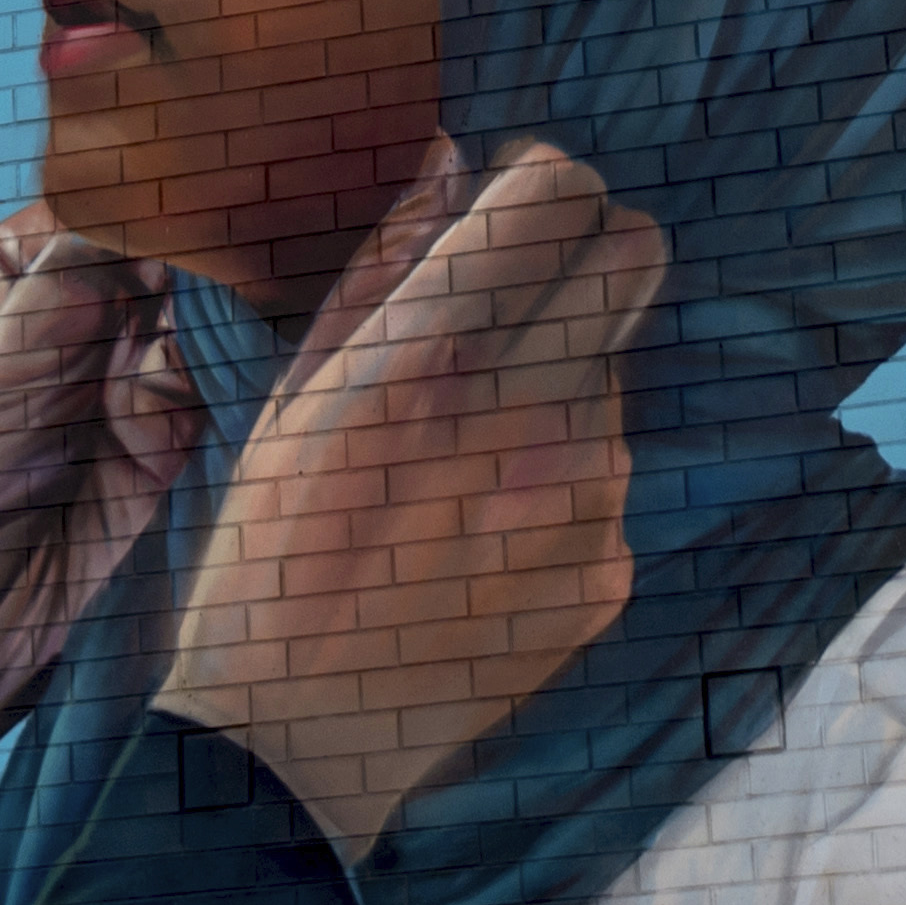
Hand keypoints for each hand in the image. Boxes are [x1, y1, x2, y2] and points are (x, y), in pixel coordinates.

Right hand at [158, 141, 659, 856]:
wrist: (293, 743)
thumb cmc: (268, 553)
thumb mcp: (294, 394)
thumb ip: (384, 265)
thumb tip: (451, 160)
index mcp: (433, 356)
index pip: (562, 189)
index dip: (538, 180)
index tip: (505, 207)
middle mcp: (530, 415)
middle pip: (637, 252)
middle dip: (585, 247)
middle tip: (520, 291)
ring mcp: (587, 499)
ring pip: (615, 369)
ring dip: (562, 376)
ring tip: (466, 450)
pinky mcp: (611, 569)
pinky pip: (613, 474)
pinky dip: (562, 476)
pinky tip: (483, 527)